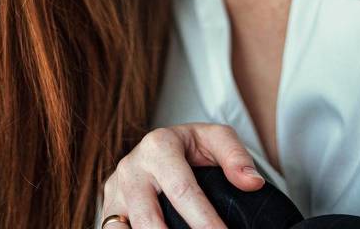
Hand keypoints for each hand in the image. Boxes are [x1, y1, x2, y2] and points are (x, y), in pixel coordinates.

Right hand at [101, 122, 265, 228]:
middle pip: (149, 221)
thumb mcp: (216, 139)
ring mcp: (114, 192)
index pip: (183, 192)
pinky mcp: (107, 211)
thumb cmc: (191, 147)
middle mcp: (130, 168)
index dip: (206, 223)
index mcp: (158, 146)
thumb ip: (236, 157)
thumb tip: (252, 183)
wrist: (158, 148)